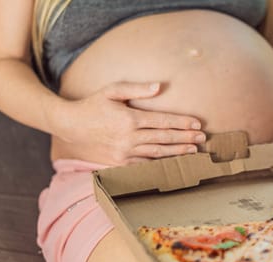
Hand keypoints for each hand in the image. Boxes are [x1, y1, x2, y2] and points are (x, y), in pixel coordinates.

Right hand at [55, 81, 204, 164]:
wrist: (70, 127)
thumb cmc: (93, 105)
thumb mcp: (112, 91)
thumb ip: (137, 89)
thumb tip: (159, 87)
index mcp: (130, 119)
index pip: (163, 121)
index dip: (182, 123)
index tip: (197, 124)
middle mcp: (129, 137)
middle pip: (164, 138)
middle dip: (186, 138)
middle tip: (202, 139)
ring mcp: (125, 152)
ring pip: (158, 153)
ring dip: (177, 152)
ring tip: (194, 151)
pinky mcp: (120, 162)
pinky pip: (145, 164)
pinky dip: (161, 163)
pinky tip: (173, 162)